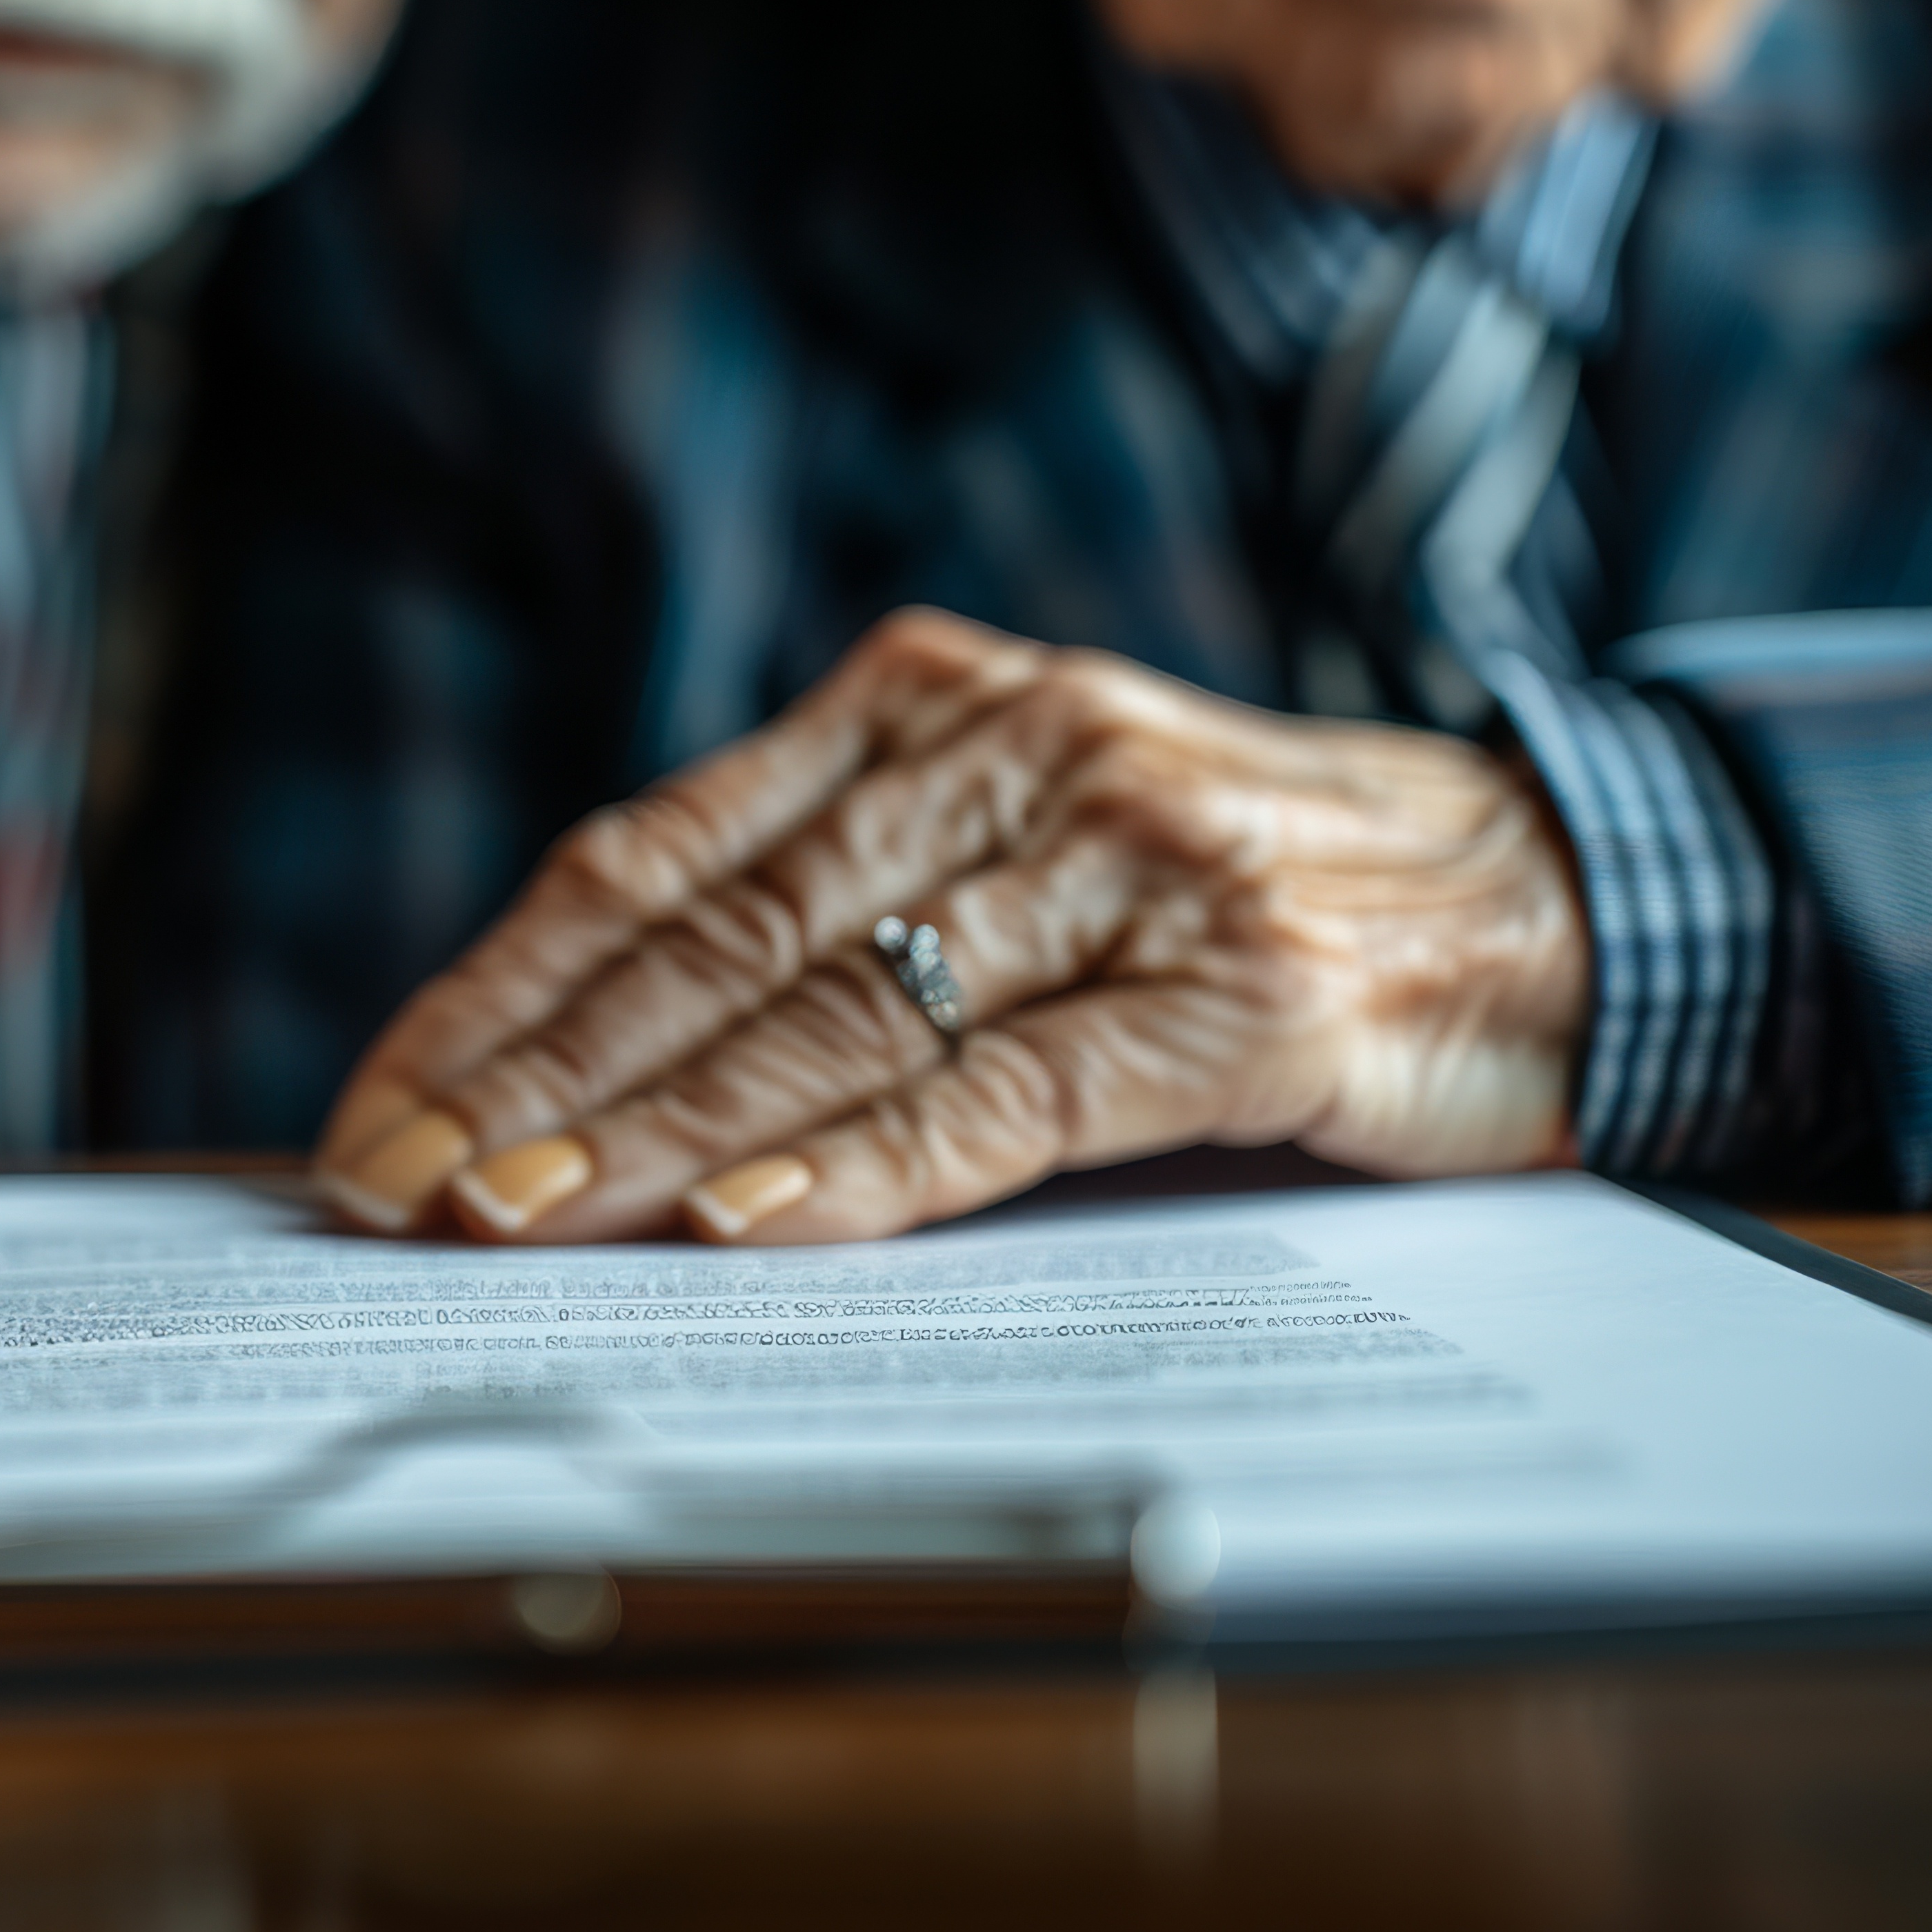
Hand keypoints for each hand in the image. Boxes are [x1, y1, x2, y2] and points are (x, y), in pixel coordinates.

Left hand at [313, 609, 1588, 1245]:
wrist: (1554, 897)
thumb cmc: (1236, 894)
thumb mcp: (1016, 852)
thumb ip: (841, 914)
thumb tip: (596, 1064)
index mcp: (926, 705)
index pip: (653, 862)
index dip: (499, 991)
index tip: (377, 1105)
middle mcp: (1012, 754)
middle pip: (715, 941)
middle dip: (536, 1078)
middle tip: (397, 1188)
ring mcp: (1131, 863)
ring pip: (839, 1012)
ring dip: (661, 1131)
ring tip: (520, 1218)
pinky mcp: (1242, 987)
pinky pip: (1016, 1088)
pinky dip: (875, 1165)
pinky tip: (754, 1226)